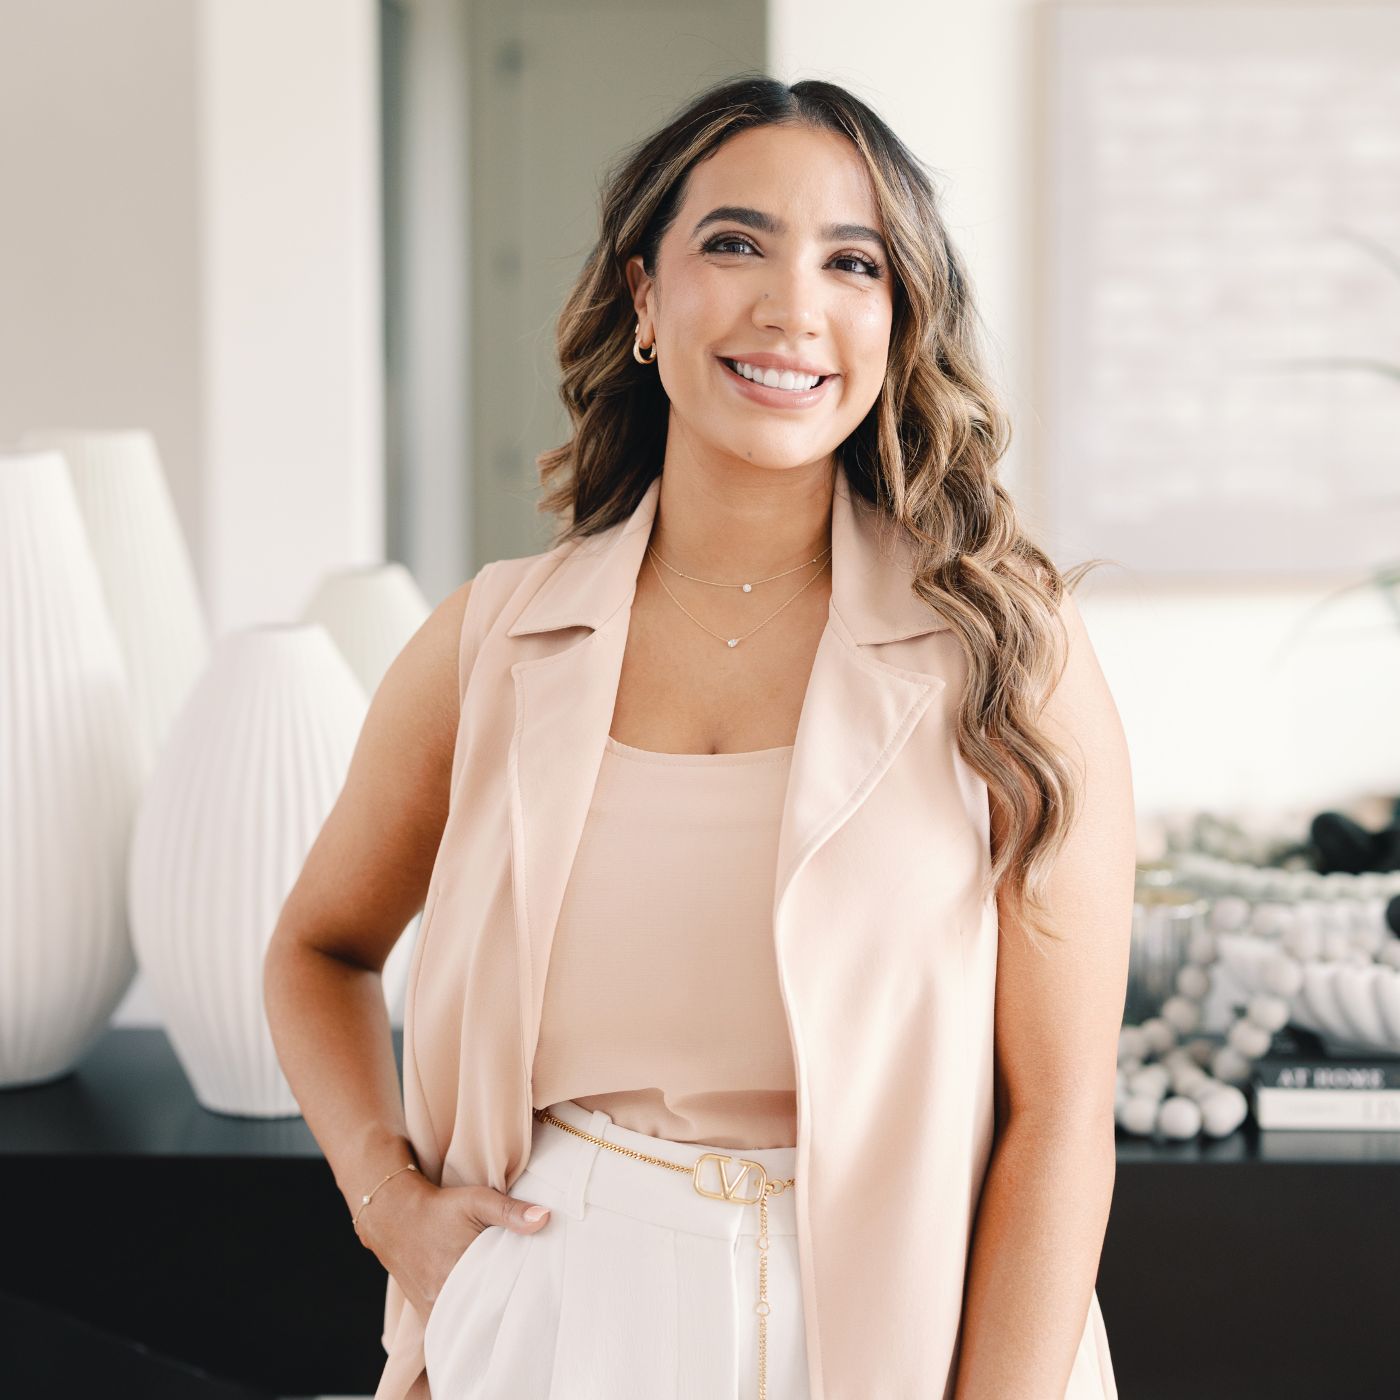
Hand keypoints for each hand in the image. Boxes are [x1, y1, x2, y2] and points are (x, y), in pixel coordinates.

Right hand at [355, 1169, 552, 1319]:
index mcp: (460, 1272)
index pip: (499, 1299)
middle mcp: (443, 1297)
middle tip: (528, 1316)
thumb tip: (545, 1218)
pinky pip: (448, 1329)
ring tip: (507, 1325)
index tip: (537, 1302)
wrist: (396, 1217)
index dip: (519, 1302)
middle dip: (504, 1317)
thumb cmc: (441, 1208)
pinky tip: (481, 1326)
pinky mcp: (425, 1313)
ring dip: (484, 1324)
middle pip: (483, 1317)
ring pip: (465, 1327)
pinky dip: (464, 1328)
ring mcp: (432, 1308)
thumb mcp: (477, 1200)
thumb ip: (510, 1211)